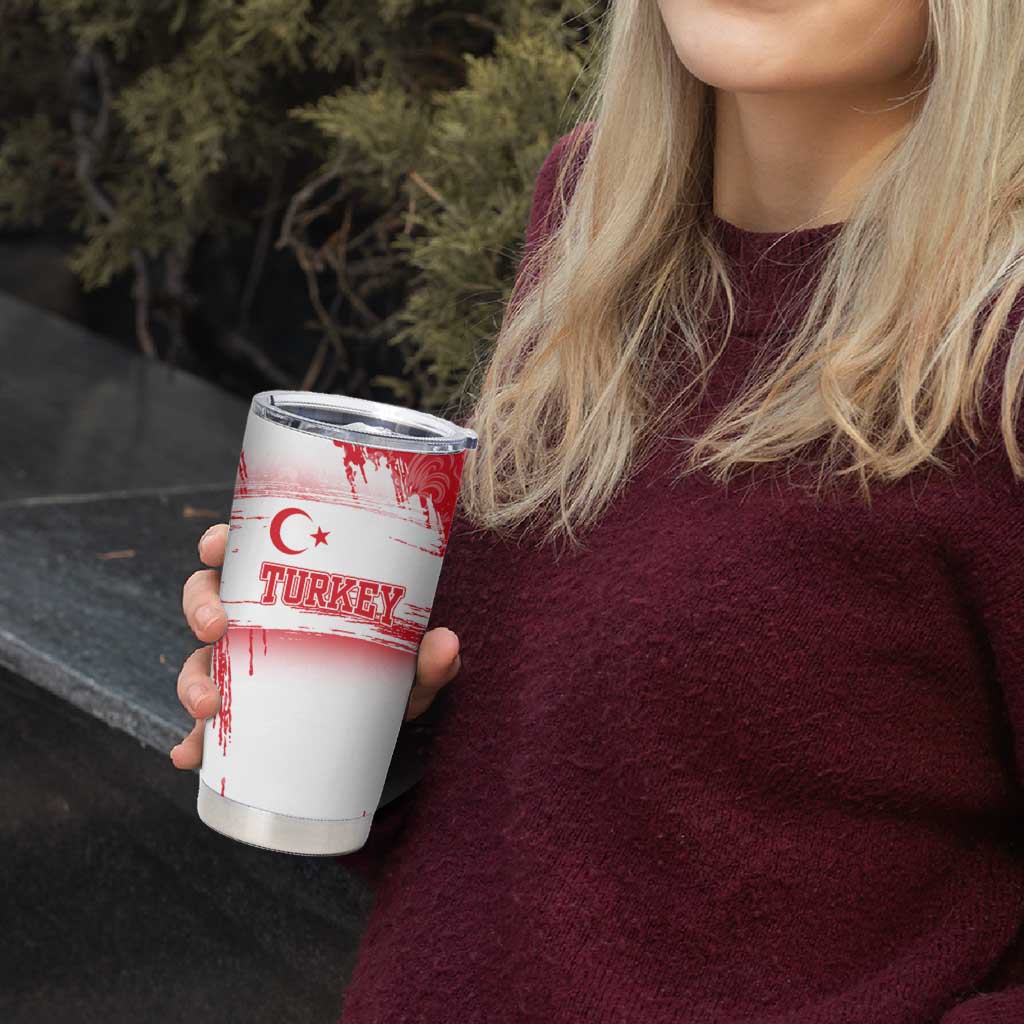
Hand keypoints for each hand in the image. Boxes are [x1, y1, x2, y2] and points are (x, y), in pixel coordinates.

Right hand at [169, 523, 461, 768]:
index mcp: (288, 590)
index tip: (215, 545)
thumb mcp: (408, 668)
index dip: (220, 543)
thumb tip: (447, 644)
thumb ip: (427, 659)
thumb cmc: (387, 676)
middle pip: (207, 599)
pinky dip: (192, 743)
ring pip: (198, 661)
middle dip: (200, 609)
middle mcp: (257, 623)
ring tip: (207, 706)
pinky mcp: (241, 719)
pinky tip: (189, 757)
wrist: (381, 733)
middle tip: (215, 629)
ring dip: (192, 679)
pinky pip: (205, 729)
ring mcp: (244, 670)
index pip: (245, 554)